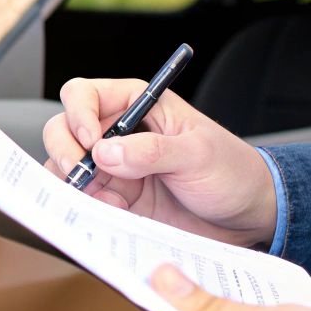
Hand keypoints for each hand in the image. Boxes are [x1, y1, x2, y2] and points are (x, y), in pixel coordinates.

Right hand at [43, 77, 275, 247]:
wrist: (247, 217)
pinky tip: (113, 214)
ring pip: (66, 167)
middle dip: (65, 150)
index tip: (90, 140)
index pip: (85, 94)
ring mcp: (113, 168)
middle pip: (64, 129)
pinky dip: (87, 208)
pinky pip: (84, 200)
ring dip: (73, 183)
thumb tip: (105, 151)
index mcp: (136, 105)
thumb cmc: (231, 171)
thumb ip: (152, 151)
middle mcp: (117, 134)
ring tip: (104, 200)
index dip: (78, 113)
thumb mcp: (198, 155)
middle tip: (82, 173)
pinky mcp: (116, 200)